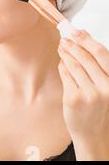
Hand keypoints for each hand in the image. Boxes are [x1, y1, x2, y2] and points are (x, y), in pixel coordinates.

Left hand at [57, 30, 108, 159]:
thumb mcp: (105, 87)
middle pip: (86, 58)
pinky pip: (66, 76)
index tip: (77, 31)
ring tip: (61, 48)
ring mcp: (89, 93)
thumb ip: (97, 68)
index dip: (88, 40)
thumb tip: (84, 42)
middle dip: (73, 45)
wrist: (92, 133)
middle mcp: (105, 87)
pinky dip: (62, 67)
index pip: (102, 55)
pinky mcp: (73, 98)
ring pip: (74, 66)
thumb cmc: (98, 107)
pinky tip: (61, 62)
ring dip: (66, 54)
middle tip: (65, 38)